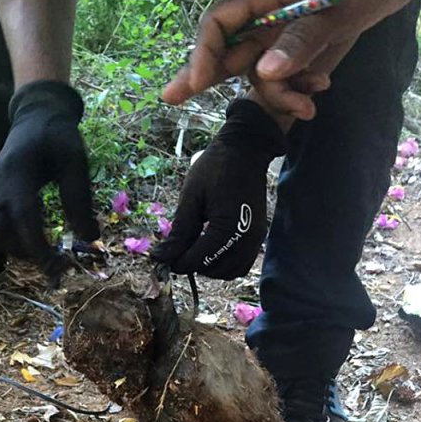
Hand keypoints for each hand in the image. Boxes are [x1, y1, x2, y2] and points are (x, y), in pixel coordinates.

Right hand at [0, 80, 98, 278]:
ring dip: (16, 248)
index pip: (22, 217)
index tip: (57, 266)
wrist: (36, 113)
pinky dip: (12, 239)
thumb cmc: (59, 136)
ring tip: (44, 255)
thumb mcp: (76, 162)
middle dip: (25, 252)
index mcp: (17, 172)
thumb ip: (80, 199)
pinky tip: (34, 241)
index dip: (37, 246)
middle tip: (54, 264)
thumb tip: (90, 238)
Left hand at [152, 99, 285, 280]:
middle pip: (215, 270)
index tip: (163, 259)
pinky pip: (242, 263)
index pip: (200, 259)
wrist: (246, 150)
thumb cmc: (215, 167)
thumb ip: (180, 231)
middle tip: (178, 254)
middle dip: (195, 266)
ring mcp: (256, 238)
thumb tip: (161, 257)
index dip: (178, 263)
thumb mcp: (191, 197)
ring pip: (231, 271)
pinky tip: (211, 251)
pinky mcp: (259, 236)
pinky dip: (226, 264)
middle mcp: (246, 238)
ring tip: (194, 252)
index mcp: (227, 227)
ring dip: (211, 268)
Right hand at [163, 0, 420, 111]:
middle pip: (225, 49)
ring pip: (260, 76)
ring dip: (280, 97)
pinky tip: (318, 92)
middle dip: (201, 75)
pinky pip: (283, 82)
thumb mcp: (340, 7)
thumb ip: (303, 38)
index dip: (206, 52)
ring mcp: (280, 37)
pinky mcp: (296, 54)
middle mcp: (267, 16)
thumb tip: (265, 73)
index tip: (199, 82)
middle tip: (169, 97)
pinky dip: (297, 93)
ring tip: (311, 104)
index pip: (221, 22)